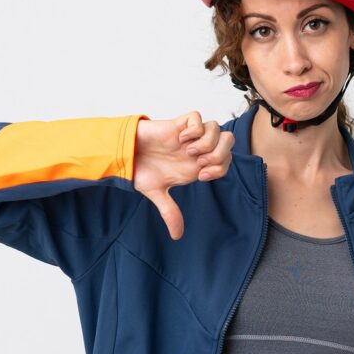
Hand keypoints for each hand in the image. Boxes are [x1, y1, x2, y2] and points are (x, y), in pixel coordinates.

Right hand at [133, 110, 234, 240]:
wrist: (123, 154)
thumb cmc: (140, 170)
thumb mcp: (157, 194)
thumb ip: (170, 212)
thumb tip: (177, 236)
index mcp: (198, 164)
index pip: (226, 161)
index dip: (221, 168)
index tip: (202, 176)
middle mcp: (197, 149)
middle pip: (229, 141)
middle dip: (219, 154)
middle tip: (200, 162)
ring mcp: (189, 135)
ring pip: (216, 128)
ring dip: (206, 142)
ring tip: (189, 151)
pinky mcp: (178, 124)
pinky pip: (197, 117)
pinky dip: (193, 129)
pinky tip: (180, 139)